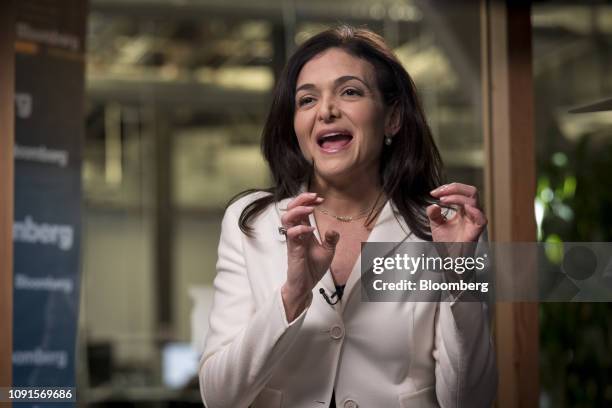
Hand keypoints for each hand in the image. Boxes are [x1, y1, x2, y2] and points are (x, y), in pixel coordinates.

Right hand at [280, 192, 338, 319]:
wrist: (306, 285)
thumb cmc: (312, 268)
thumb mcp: (327, 252)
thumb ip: (331, 240)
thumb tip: (334, 230)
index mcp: (303, 230)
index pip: (301, 209)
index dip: (309, 201)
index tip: (320, 199)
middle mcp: (296, 232)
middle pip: (290, 209)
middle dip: (301, 199)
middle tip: (314, 197)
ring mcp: (293, 240)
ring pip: (286, 218)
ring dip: (298, 210)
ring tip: (310, 209)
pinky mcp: (293, 250)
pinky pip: (291, 235)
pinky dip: (300, 229)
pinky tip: (311, 230)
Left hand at [427, 183, 486, 242]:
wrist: (449, 258)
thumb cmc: (447, 242)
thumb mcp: (436, 224)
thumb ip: (433, 213)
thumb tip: (432, 205)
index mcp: (462, 209)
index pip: (460, 191)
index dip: (447, 188)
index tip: (434, 192)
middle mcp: (470, 212)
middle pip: (470, 191)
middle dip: (454, 188)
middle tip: (440, 192)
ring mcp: (475, 220)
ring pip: (473, 200)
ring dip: (457, 197)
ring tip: (443, 200)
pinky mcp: (477, 230)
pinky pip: (481, 218)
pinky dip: (473, 210)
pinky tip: (462, 208)